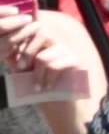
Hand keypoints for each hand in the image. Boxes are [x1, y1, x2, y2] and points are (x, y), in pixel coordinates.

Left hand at [1, 4, 106, 133]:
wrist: (63, 107)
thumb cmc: (42, 89)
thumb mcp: (24, 70)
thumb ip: (15, 56)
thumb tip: (3, 45)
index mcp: (46, 40)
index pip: (33, 25)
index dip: (19, 35)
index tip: (14, 56)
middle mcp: (60, 41)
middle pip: (39, 31)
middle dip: (25, 51)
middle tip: (21, 68)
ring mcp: (69, 50)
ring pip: (43, 55)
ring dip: (36, 72)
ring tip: (37, 84)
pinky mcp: (76, 61)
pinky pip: (52, 65)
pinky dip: (45, 79)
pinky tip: (45, 88)